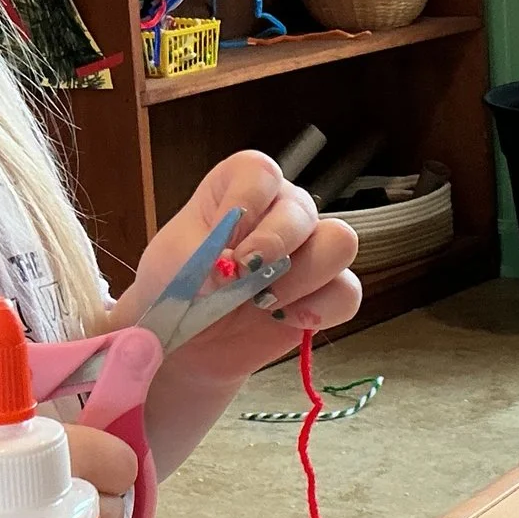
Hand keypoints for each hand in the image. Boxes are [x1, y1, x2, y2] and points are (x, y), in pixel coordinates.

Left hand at [115, 151, 359, 461]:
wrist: (186, 345)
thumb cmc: (175, 290)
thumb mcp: (172, 267)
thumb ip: (200, 259)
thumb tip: (233, 270)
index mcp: (239, 188)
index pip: (260, 172)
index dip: (248, 201)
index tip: (225, 239)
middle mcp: (281, 211)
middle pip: (303, 209)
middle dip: (274, 245)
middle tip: (242, 277)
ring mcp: (309, 250)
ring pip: (339, 244)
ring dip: (301, 277)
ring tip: (263, 303)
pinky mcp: (325, 293)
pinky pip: (347, 292)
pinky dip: (319, 309)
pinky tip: (284, 320)